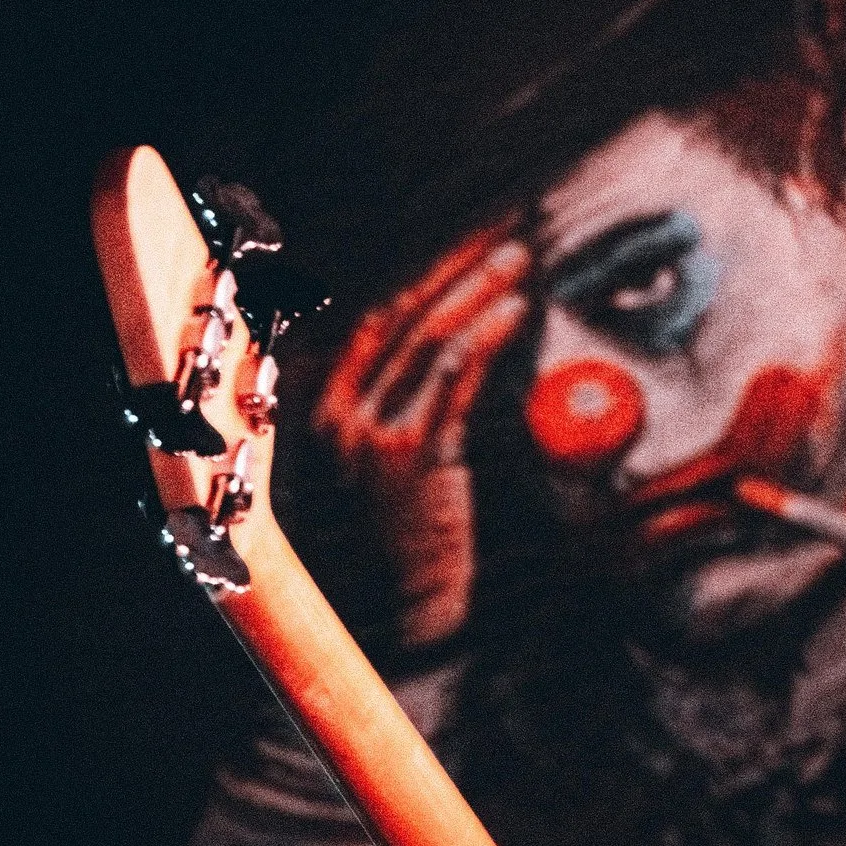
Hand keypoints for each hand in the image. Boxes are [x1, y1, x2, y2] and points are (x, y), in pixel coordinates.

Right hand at [311, 226, 530, 648]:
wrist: (404, 616)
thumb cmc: (409, 542)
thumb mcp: (392, 466)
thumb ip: (408, 409)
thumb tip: (455, 347)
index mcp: (326, 409)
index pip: (379, 319)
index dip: (428, 274)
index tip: (472, 239)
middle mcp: (336, 415)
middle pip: (402, 315)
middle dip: (456, 264)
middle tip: (504, 229)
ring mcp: (367, 435)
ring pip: (428, 338)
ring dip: (478, 288)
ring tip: (519, 257)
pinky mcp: (407, 456)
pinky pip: (451, 379)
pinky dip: (486, 336)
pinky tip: (515, 310)